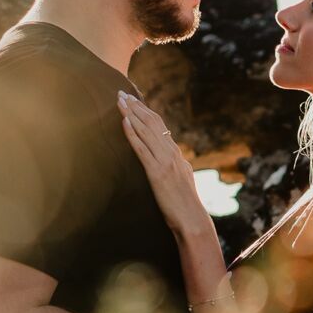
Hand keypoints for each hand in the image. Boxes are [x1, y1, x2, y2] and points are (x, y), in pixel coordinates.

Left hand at [117, 92, 210, 236]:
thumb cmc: (185, 206)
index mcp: (176, 155)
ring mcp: (165, 162)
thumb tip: (172, 161)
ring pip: (147, 131)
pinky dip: (132, 133)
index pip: (160, 127)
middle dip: (136, 107)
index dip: (145, 112)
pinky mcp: (157, 172)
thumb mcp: (182, 181)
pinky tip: (124, 122)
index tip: (134, 100)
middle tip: (122, 93)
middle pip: (152, 123)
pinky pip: (142, 149)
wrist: (192, 220)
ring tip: (120, 101)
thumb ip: (175, 167)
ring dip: (132, 114)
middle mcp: (172, 153)